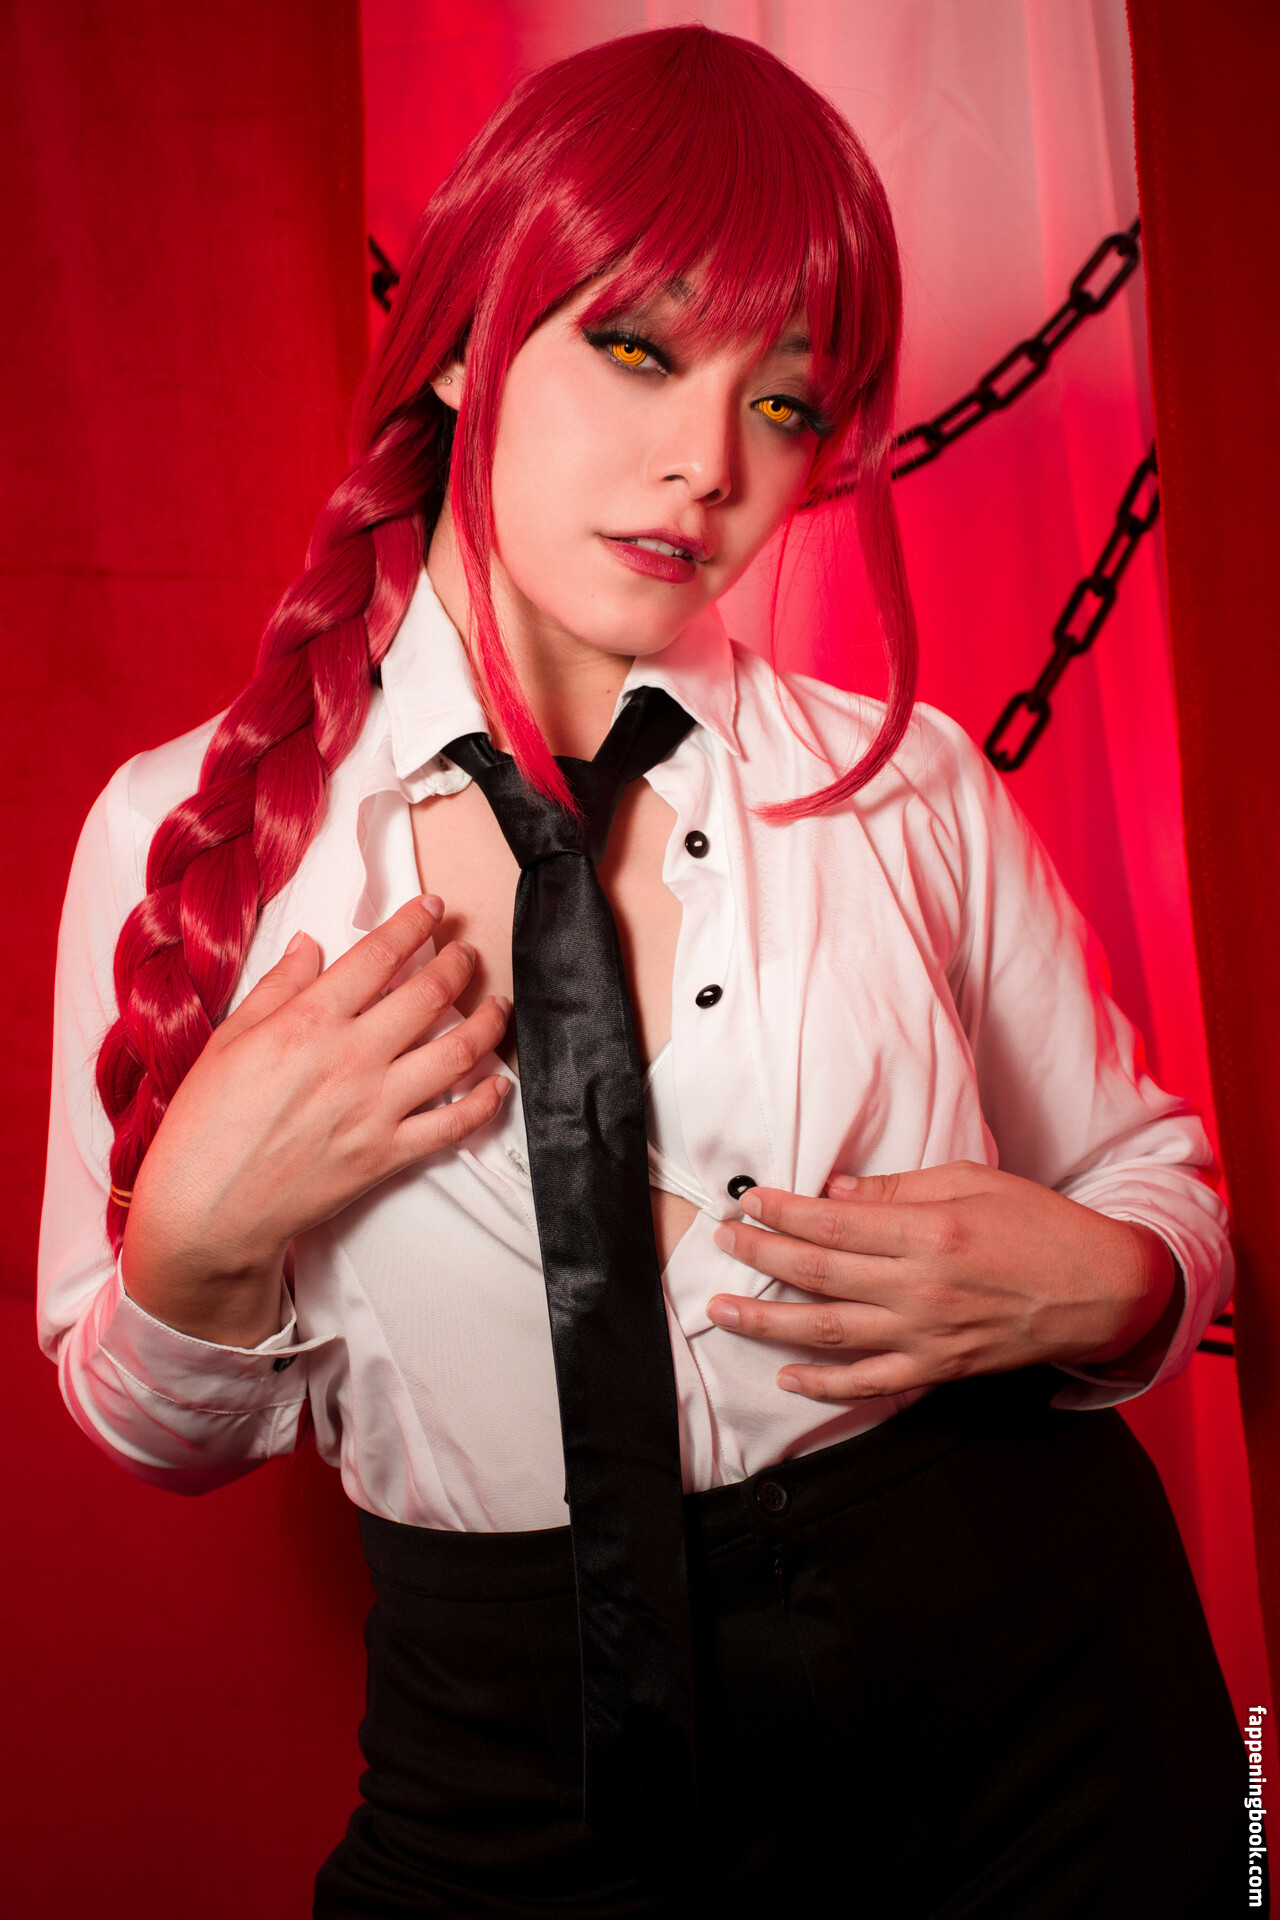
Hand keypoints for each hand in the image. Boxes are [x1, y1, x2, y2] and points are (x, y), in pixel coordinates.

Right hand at [123, 895, 510, 1344]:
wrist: (207, 1210)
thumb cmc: (206, 1126)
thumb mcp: (229, 1040)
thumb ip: (277, 988)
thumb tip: (310, 946)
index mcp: (308, 1022)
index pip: (378, 956)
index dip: (412, 924)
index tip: (431, 909)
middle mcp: (352, 1058)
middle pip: (429, 995)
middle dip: (457, 964)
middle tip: (466, 953)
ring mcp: (376, 1108)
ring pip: (457, 1052)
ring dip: (488, 1022)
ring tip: (497, 1005)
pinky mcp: (388, 1154)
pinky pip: (455, 1123)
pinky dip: (486, 1101)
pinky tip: (497, 1084)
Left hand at [707, 1161, 1179, 1401]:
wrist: (1102, 1290)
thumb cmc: (1040, 1225)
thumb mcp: (972, 1182)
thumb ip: (899, 1190)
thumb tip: (837, 1193)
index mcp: (929, 1232)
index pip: (833, 1223)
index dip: (782, 1212)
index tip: (748, 1202)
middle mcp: (920, 1287)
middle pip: (818, 1273)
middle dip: (760, 1257)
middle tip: (723, 1243)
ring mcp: (927, 1335)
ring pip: (828, 1333)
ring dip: (768, 1322)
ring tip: (723, 1310)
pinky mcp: (940, 1369)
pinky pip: (869, 1383)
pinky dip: (823, 1384)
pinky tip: (786, 1375)